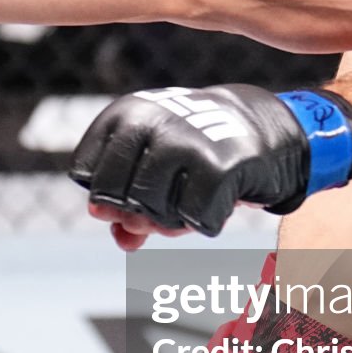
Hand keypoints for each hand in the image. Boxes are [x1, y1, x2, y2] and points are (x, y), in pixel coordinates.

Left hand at [68, 86, 351, 237]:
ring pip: (153, 213)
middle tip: (167, 202)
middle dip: (139, 214)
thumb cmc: (194, 151)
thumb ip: (122, 205)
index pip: (86, 175)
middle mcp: (150, 122)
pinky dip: (206, 222)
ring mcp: (184, 143)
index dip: (107, 197)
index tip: (132, 190)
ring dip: (173, 222)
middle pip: (116, 200)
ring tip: (192, 200)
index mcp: (125, 114)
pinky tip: (218, 205)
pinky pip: (195, 220)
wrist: (265, 128)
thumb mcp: (150, 167)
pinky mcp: (219, 166)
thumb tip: (122, 238)